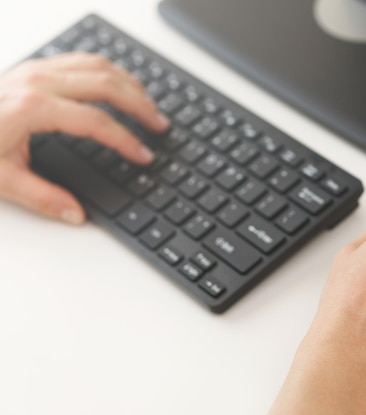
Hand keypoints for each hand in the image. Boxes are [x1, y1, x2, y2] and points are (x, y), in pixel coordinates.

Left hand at [0, 52, 169, 223]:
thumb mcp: (0, 178)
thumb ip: (42, 198)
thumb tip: (76, 215)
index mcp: (34, 108)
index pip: (96, 122)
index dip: (126, 140)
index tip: (143, 155)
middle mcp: (39, 81)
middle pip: (107, 85)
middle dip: (140, 106)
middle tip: (160, 125)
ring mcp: (38, 69)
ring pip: (99, 65)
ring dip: (130, 84)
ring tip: (149, 105)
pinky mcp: (37, 67)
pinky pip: (84, 60)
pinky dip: (110, 71)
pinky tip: (120, 86)